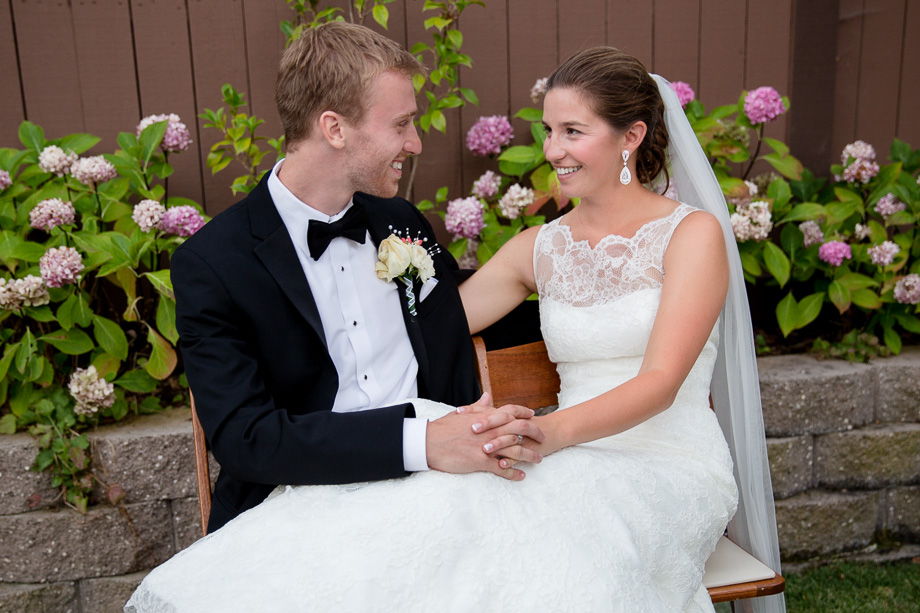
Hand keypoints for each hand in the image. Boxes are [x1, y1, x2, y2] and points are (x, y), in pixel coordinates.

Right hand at [426, 394, 544, 479]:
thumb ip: (478, 407)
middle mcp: (491, 430)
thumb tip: (488, 396)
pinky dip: (514, 473)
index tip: (533, 416)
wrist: (429, 442)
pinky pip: (503, 469)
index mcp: (486, 418)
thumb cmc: (444, 428)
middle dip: (535, 433)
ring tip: (539, 460)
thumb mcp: (462, 413)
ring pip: (516, 451)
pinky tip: (522, 476)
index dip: (524, 413)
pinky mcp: (481, 462)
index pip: (511, 411)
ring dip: (530, 455)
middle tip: (543, 438)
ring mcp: (487, 447)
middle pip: (521, 429)